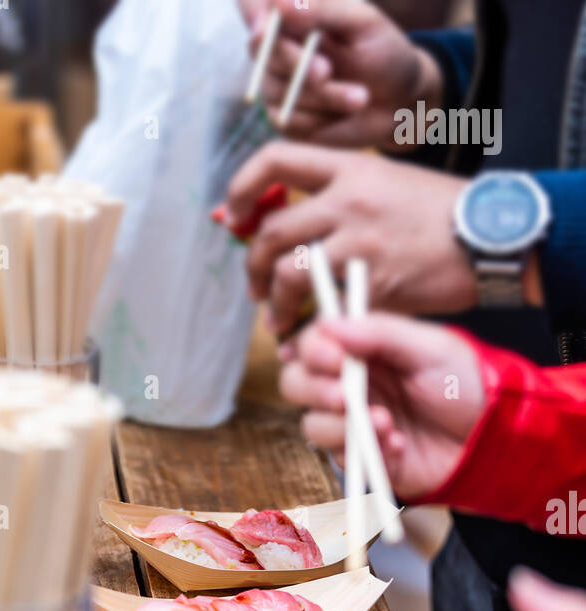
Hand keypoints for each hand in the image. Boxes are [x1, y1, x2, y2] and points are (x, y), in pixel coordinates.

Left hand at [226, 144, 472, 333]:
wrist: (489, 238)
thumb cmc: (439, 215)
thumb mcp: (387, 183)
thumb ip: (339, 196)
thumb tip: (290, 218)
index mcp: (350, 168)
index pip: (275, 159)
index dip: (242, 188)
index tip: (233, 216)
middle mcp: (348, 199)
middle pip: (272, 229)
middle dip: (251, 263)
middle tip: (255, 286)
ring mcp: (359, 241)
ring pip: (287, 271)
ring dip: (273, 300)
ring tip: (277, 318)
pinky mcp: (372, 283)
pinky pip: (321, 309)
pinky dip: (305, 329)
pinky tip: (306, 338)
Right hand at [242, 0, 442, 147]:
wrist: (399, 104)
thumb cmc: (385, 53)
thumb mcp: (362, 24)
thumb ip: (322, 10)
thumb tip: (278, 2)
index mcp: (295, 12)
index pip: (252, 1)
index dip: (252, 11)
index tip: (264, 28)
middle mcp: (279, 45)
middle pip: (259, 48)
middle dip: (296, 62)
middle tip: (327, 72)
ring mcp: (277, 82)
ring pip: (278, 88)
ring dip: (322, 96)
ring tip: (361, 97)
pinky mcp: (284, 117)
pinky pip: (289, 119)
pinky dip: (321, 118)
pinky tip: (346, 111)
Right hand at [279, 313, 484, 497]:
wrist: (493, 436)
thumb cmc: (465, 384)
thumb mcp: (428, 346)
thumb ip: (380, 332)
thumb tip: (330, 325)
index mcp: (361, 351)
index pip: (313, 345)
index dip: (312, 351)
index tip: (335, 359)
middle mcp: (350, 385)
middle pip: (297, 385)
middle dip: (315, 391)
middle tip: (346, 397)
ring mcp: (353, 424)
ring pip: (311, 425)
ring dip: (342, 426)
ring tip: (387, 423)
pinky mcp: (364, 460)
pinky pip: (343, 460)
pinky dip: (368, 452)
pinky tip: (400, 445)